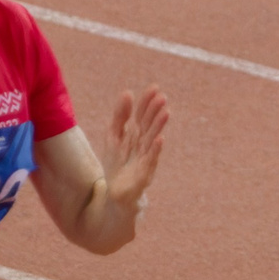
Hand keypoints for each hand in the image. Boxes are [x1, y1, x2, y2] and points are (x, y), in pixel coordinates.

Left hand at [103, 87, 170, 209]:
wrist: (115, 191)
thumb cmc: (116, 162)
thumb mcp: (113, 135)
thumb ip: (119, 115)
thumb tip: (127, 92)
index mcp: (135, 132)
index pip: (142, 113)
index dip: (147, 101)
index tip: (154, 87)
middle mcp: (143, 142)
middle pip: (148, 124)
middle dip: (155, 111)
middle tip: (162, 97)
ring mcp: (146, 156)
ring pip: (152, 138)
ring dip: (159, 126)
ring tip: (165, 112)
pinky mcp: (145, 171)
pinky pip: (151, 158)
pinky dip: (155, 149)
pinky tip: (159, 139)